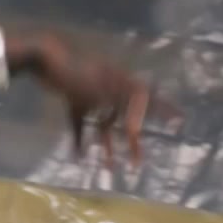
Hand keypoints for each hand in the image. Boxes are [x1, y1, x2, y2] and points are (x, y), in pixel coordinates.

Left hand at [28, 33, 176, 168]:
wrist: (43, 56)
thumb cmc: (71, 71)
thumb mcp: (97, 91)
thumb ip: (116, 108)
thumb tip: (132, 128)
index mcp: (121, 82)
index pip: (148, 99)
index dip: (165, 110)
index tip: (180, 121)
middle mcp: (111, 90)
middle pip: (126, 119)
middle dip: (131, 143)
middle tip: (136, 163)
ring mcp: (92, 95)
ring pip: (103, 125)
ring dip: (106, 145)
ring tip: (109, 167)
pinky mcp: (74, 99)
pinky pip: (81, 123)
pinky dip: (80, 138)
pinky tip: (78, 156)